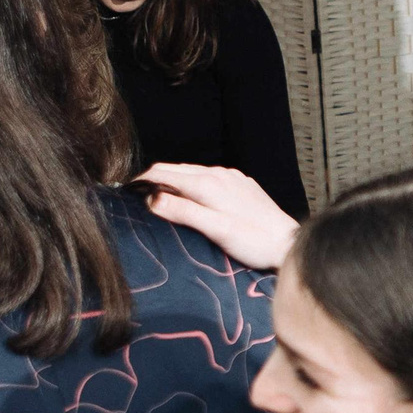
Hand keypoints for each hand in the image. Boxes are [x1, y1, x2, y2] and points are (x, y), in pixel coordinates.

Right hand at [139, 163, 299, 269]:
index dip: (141, 180)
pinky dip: (191, 182)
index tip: (125, 190)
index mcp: (208, 184)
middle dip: (153, 178)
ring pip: (192, 172)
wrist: (288, 243)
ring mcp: (231, 177)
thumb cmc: (254, 242)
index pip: (164, 173)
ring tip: (156, 193)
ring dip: (172, 179)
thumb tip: (153, 199)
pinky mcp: (241, 184)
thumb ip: (184, 212)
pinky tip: (189, 195)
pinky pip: (208, 177)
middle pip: (175, 169)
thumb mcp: (216, 230)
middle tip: (134, 193)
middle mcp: (219, 174)